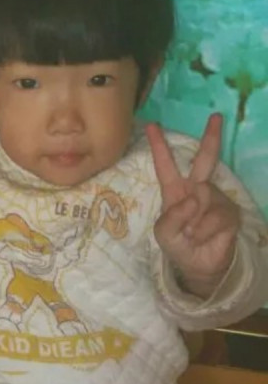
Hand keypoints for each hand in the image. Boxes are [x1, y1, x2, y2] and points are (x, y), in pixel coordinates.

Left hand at [145, 114, 238, 297]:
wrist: (199, 266)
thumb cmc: (177, 245)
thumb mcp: (164, 233)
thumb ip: (173, 216)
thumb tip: (195, 197)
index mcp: (174, 190)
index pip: (165, 165)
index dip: (159, 146)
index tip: (152, 124)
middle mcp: (196, 189)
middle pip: (204, 159)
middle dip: (211, 137)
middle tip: (215, 117)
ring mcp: (215, 198)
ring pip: (205, 198)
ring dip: (195, 221)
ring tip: (192, 234)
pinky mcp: (230, 212)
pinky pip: (216, 215)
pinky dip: (206, 229)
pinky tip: (205, 236)